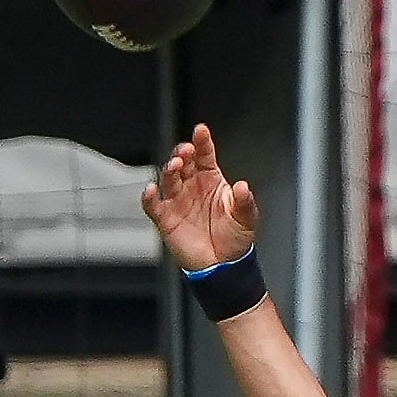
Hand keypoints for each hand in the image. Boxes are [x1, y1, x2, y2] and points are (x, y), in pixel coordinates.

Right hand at [142, 123, 259, 272]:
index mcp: (211, 180)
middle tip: (187, 150)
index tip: (201, 131)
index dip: (202, 142)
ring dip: (170, 170)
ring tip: (176, 165)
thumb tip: (243, 186)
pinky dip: (149, 196)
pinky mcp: (166, 218)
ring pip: (168, 179)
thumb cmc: (235, 238)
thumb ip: (245, 202)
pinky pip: (153, 204)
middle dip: (183, 153)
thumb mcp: (246, 218)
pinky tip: (151, 189)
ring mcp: (178, 200)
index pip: (204, 156)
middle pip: (184, 163)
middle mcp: (192, 186)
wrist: (224, 265)